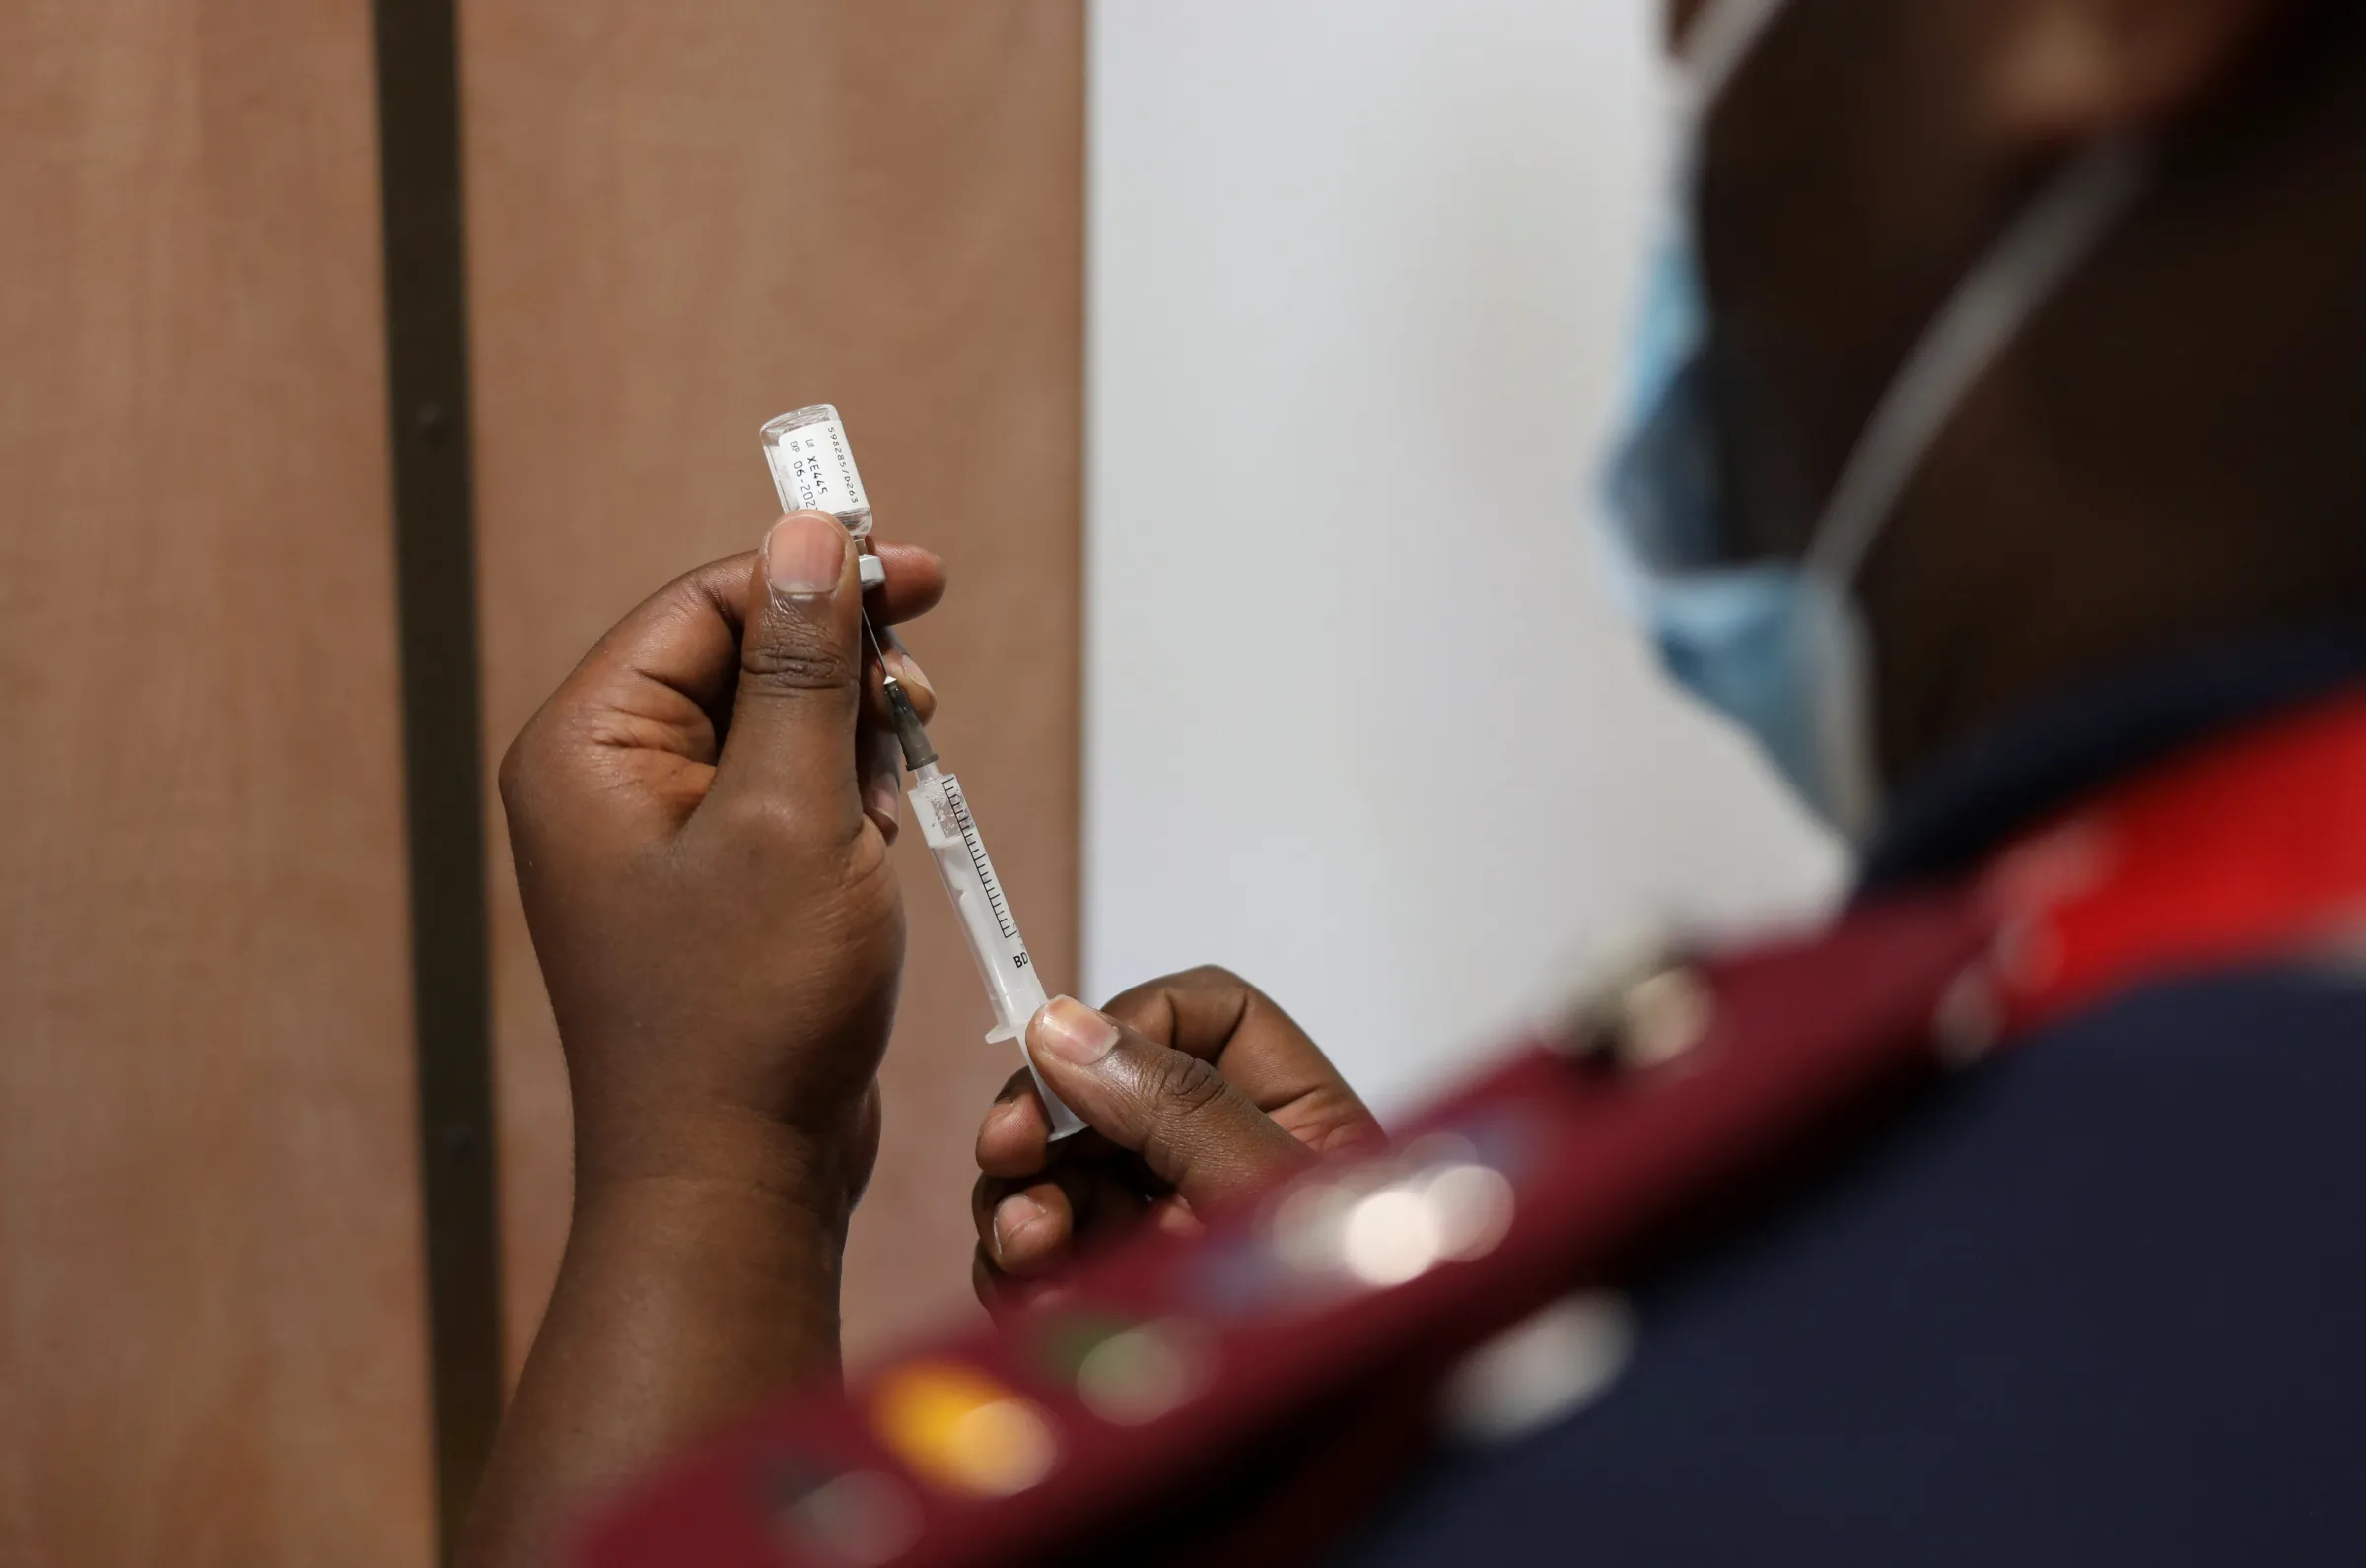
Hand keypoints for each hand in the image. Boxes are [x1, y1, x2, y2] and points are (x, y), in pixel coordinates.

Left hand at [499, 511, 943, 1222]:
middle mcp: (607, 782)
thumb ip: (803, 664)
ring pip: (775, 724)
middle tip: (915, 699)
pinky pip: (784, 794)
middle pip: (740, 654)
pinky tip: (875, 843)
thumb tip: (808, 534)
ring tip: (889, 798)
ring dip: (851, 741)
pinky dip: (844, 800)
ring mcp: (658, 837)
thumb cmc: (749, 1009)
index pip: (704, 603)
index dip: (812, 578)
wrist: (737, 1175)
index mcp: (588, 748)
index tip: (915, 575)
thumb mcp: (792, 812)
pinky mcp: (712, 884)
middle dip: (840, 672)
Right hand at [970, 967, 1383, 1311]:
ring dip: (1022, 1198)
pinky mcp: (1116, 1308)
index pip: (1208, 1015)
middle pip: (1108, 1091)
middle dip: (1048, 1118)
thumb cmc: (1351, 1325)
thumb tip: (1069, 1025)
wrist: (1327, 1477)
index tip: (1070, 1053)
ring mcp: (1165, 1240)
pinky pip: (1039, 1263)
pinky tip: (1028, 1289)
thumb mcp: (1274, 1197)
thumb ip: (1177, 1106)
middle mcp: (1224, 1169)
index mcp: (1296, 1119)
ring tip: (1031, 1239)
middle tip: (1009, 1148)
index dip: (1136, 1015)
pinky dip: (1018, 1269)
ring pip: (1058, 1176)